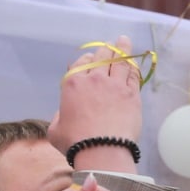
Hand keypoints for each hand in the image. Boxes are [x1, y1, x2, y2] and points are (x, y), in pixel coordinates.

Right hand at [50, 37, 145, 166]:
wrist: (102, 150)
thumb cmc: (75, 142)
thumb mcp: (55, 130)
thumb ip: (59, 117)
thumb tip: (64, 113)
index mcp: (73, 84)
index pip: (81, 63)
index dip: (86, 60)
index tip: (91, 60)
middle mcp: (94, 79)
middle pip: (101, 56)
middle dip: (106, 49)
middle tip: (111, 44)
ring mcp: (115, 84)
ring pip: (119, 60)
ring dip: (122, 48)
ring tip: (124, 40)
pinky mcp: (131, 94)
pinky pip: (133, 74)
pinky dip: (133, 66)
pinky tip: (134, 62)